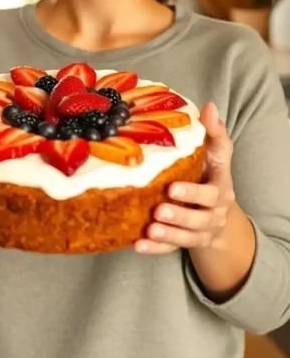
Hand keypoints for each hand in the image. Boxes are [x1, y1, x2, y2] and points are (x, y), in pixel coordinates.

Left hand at [135, 102, 235, 254]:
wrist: (217, 211)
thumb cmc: (210, 173)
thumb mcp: (217, 153)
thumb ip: (214, 132)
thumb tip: (209, 107)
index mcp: (220, 190)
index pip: (211, 194)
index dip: (193, 193)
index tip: (172, 187)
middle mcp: (214, 214)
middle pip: (200, 219)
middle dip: (180, 216)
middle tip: (159, 210)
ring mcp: (200, 231)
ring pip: (186, 237)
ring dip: (168, 235)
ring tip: (150, 230)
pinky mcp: (185, 243)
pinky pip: (171, 250)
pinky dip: (155, 250)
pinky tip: (138, 245)